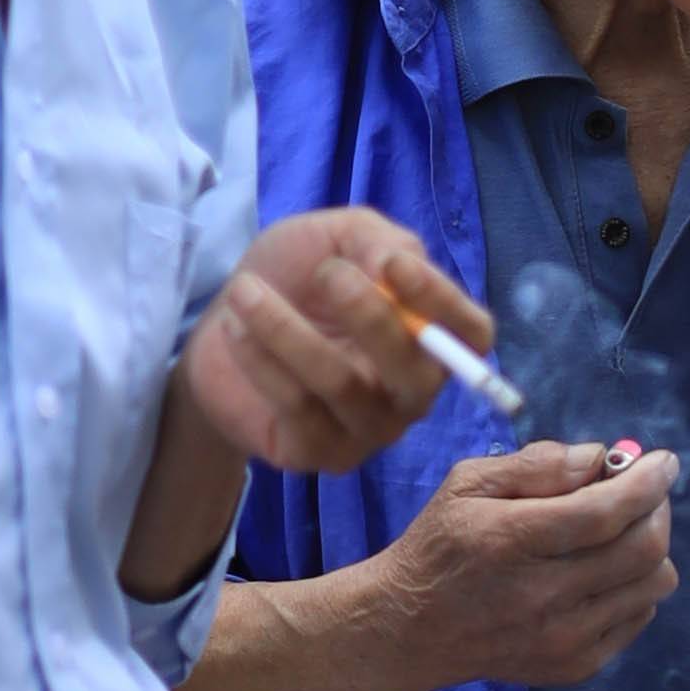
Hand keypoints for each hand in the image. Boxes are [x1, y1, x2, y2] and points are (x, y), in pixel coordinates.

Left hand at [177, 206, 480, 475]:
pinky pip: (297, 409)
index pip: (471, 336)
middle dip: (373, 319)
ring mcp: (368, 429)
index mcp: (427, 339)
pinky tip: (234, 327)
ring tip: (244, 291)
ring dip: (289, 331)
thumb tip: (395, 266)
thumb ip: (373, 239)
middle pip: (417, 373)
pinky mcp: (320, 452)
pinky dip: (261, 360)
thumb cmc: (292, 279)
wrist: (218, 328)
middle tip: (326, 275)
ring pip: (344, 387)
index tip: (393, 265)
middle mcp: (409, 392)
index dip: (443, 303)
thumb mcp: (333, 238)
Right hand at [363, 435, 681, 690]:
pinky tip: (602, 572)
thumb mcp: (467, 485)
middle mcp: (543, 596)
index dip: (647, 483)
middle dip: (656, 509)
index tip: (664, 462)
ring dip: (650, 548)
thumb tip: (598, 457)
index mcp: (511, 541)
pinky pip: (639, 615)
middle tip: (644, 492)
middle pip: (643, 549)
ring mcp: (565, 638)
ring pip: (653, 585)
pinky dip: (634, 584)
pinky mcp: (577, 665)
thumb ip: (535, 465)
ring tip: (620, 531)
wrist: (413, 630)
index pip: (605, 513)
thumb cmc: (442, 545)